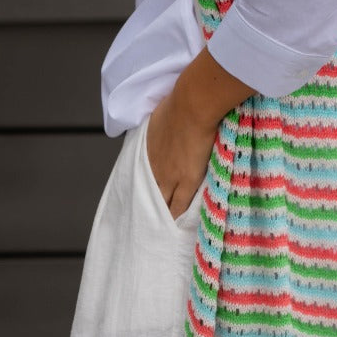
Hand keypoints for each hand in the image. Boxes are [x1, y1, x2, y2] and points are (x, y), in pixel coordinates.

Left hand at [146, 92, 216, 218]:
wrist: (193, 105)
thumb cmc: (179, 104)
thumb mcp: (161, 118)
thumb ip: (160, 129)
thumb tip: (162, 128)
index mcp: (147, 153)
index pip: (143, 180)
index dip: (144, 193)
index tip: (144, 203)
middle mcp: (154, 167)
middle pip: (148, 195)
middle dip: (148, 209)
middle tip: (147, 224)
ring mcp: (170, 176)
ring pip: (162, 204)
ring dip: (161, 216)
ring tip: (161, 232)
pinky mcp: (187, 181)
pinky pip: (179, 207)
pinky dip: (178, 218)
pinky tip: (178, 229)